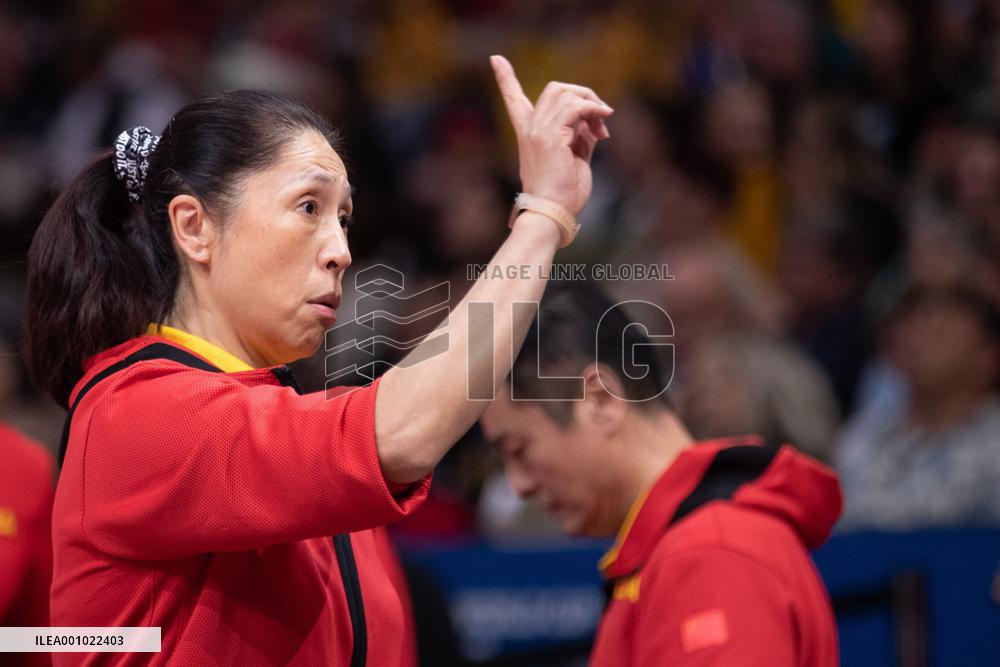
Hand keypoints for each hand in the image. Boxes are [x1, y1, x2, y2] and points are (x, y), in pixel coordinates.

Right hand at [490, 55, 612, 215]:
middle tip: (601, 116)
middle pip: (555, 89)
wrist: (552, 213)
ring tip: (604, 124)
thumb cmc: (563, 194)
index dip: (505, 79)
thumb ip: (581, 137)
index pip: (513, 99)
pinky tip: (603, 123)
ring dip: (592, 104)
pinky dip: (593, 111)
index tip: (496, 59)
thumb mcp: (575, 159)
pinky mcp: (551, 136)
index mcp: (529, 134)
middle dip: (583, 94)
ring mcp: (538, 131)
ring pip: (566, 93)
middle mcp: (529, 129)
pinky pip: (575, 107)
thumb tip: (594, 122)